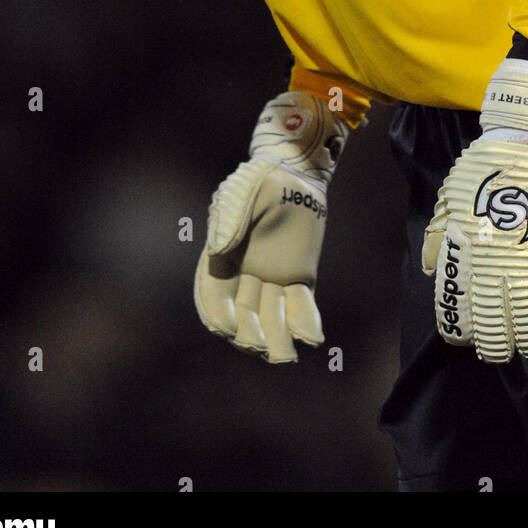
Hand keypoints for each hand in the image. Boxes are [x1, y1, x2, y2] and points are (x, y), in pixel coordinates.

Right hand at [194, 92, 347, 362]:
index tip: (231, 328)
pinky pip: (301, 305)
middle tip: (260, 346)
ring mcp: (272, 280)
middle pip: (242, 315)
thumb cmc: (259, 179)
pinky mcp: (300, 278)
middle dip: (250, 334)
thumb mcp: (242, 192)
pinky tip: (313, 336)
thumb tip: (220, 249)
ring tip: (286, 356)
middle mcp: (244, 276)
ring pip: (271, 318)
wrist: (294, 172)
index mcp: (221, 259)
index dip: (219, 315)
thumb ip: (230, 217)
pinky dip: (305, 322)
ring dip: (277, 338)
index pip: (214, 296)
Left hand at [422, 59, 527, 361]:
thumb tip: (430, 269)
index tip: (465, 336)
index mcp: (462, 256)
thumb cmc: (481, 168)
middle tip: (498, 348)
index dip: (460, 334)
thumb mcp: (448, 199)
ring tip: (527, 340)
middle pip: (494, 332)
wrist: (523, 143)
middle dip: (494, 348)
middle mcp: (494, 270)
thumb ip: (437, 237)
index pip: (457, 315)